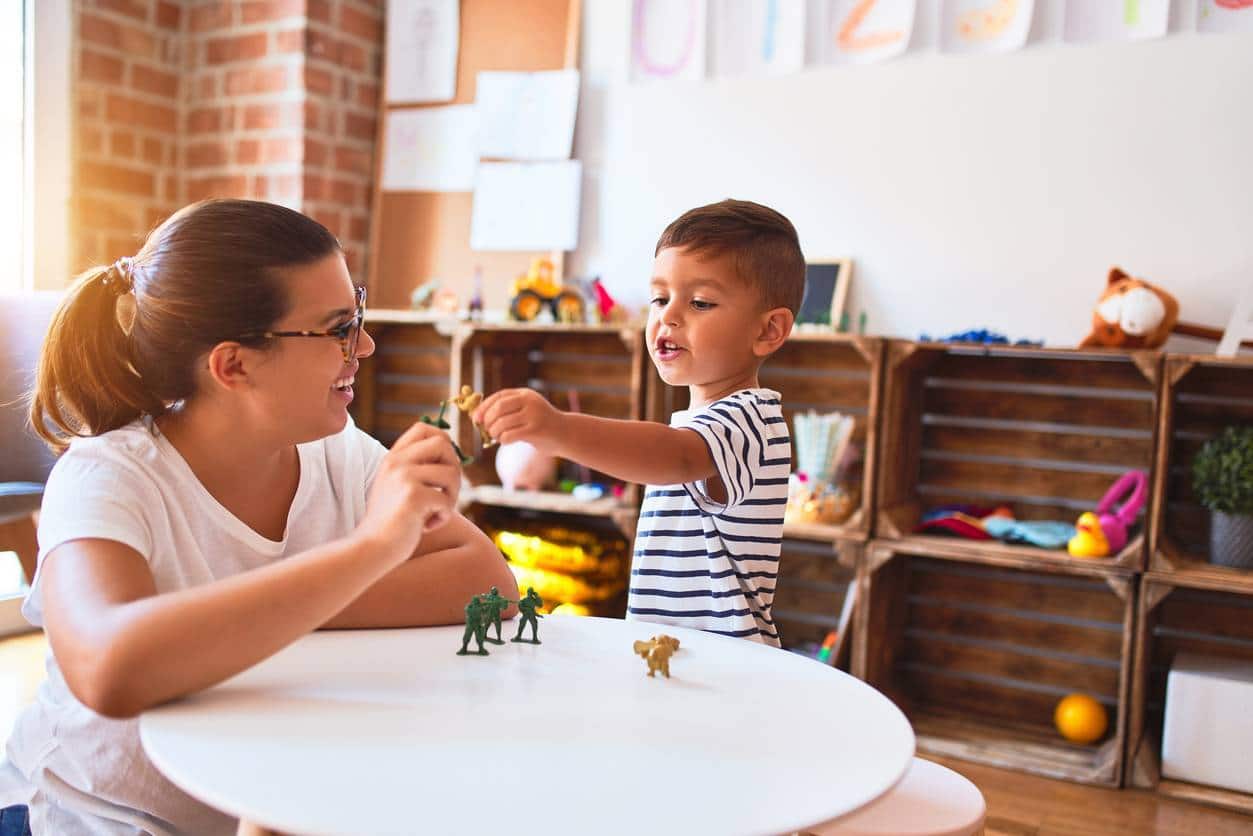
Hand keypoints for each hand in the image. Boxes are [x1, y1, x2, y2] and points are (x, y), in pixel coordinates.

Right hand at [358, 421, 461, 561]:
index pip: (424, 428)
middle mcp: (397, 462)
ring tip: (437, 512)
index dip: (444, 442)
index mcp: (393, 458)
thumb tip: (453, 456)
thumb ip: (417, 469)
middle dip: (454, 469)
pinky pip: (446, 500)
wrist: (371, 548)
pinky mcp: (413, 496)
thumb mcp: (397, 487)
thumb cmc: (391, 522)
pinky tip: (428, 526)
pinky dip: (444, 517)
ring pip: (451, 473)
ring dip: (452, 497)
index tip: (444, 465)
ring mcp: (403, 477)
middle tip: (445, 493)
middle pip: (443, 444)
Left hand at [472, 388, 563, 450]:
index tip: (476, 418)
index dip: (484, 407)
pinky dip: (503, 440)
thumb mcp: (526, 411)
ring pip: (502, 423)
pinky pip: (509, 435)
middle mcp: (530, 401)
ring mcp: (533, 415)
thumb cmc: (540, 425)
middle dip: (488, 420)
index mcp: (525, 394)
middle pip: (499, 408)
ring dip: (495, 433)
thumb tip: (479, 416)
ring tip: (498, 437)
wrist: (566, 434)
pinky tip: (507, 441)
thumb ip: (507, 411)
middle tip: (487, 430)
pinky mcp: (535, 430)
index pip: (499, 396)